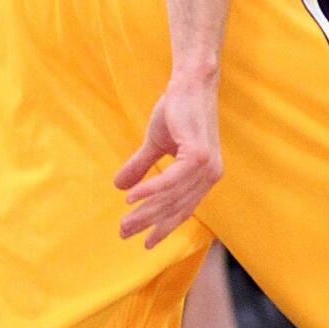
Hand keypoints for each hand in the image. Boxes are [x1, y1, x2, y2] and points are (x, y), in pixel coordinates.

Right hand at [113, 77, 221, 247]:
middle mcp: (209, 176)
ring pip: (172, 197)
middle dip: (148, 223)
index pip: (182, 209)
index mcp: (203, 176)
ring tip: (125, 221)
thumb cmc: (176, 109)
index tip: (145, 244)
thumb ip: (141, 166)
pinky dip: (152, 190)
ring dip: (146, 211)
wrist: (188, 83)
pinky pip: (172, 180)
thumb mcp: (156, 144)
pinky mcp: (198, 155)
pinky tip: (133, 198)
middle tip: (124, 233)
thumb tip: (119, 186)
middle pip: (175, 207)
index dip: (163, 227)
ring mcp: (206, 167)